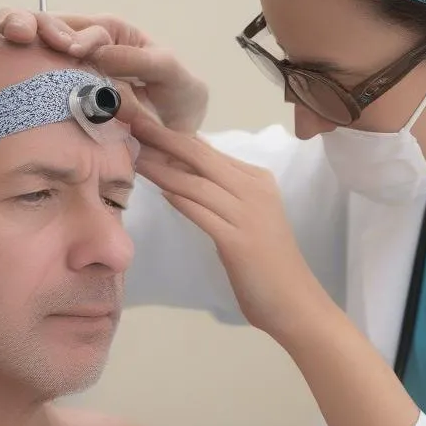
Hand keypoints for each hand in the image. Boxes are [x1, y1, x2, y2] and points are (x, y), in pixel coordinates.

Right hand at [0, 8, 208, 132]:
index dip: (70, 32)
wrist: (177, 136)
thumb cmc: (179, 95)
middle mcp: (82, 49)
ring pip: (28, 51)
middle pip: (43, 28)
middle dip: (25, 22)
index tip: (72, 50)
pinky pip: (29, 87)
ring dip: (10, 42)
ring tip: (6, 41)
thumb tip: (100, 51)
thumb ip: (141, 60)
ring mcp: (65, 74)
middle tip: (18, 32)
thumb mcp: (170, 73)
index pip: (81, 26)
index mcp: (109, 33)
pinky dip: (9, 77)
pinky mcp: (57, 102)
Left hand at [131, 117, 328, 337]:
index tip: (144, 124)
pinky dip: (179, 199)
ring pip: (195, 182)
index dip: (173, 135)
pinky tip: (158, 190)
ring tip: (132, 155)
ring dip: (160, 167)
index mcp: (257, 179)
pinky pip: (201, 212)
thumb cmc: (267, 263)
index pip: (208, 150)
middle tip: (131, 123)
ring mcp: (246, 214)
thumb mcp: (246, 216)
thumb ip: (221, 192)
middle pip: (199, 156)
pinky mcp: (237, 240)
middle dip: (162, 138)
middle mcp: (253, 189)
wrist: (294, 302)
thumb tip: (183, 172)